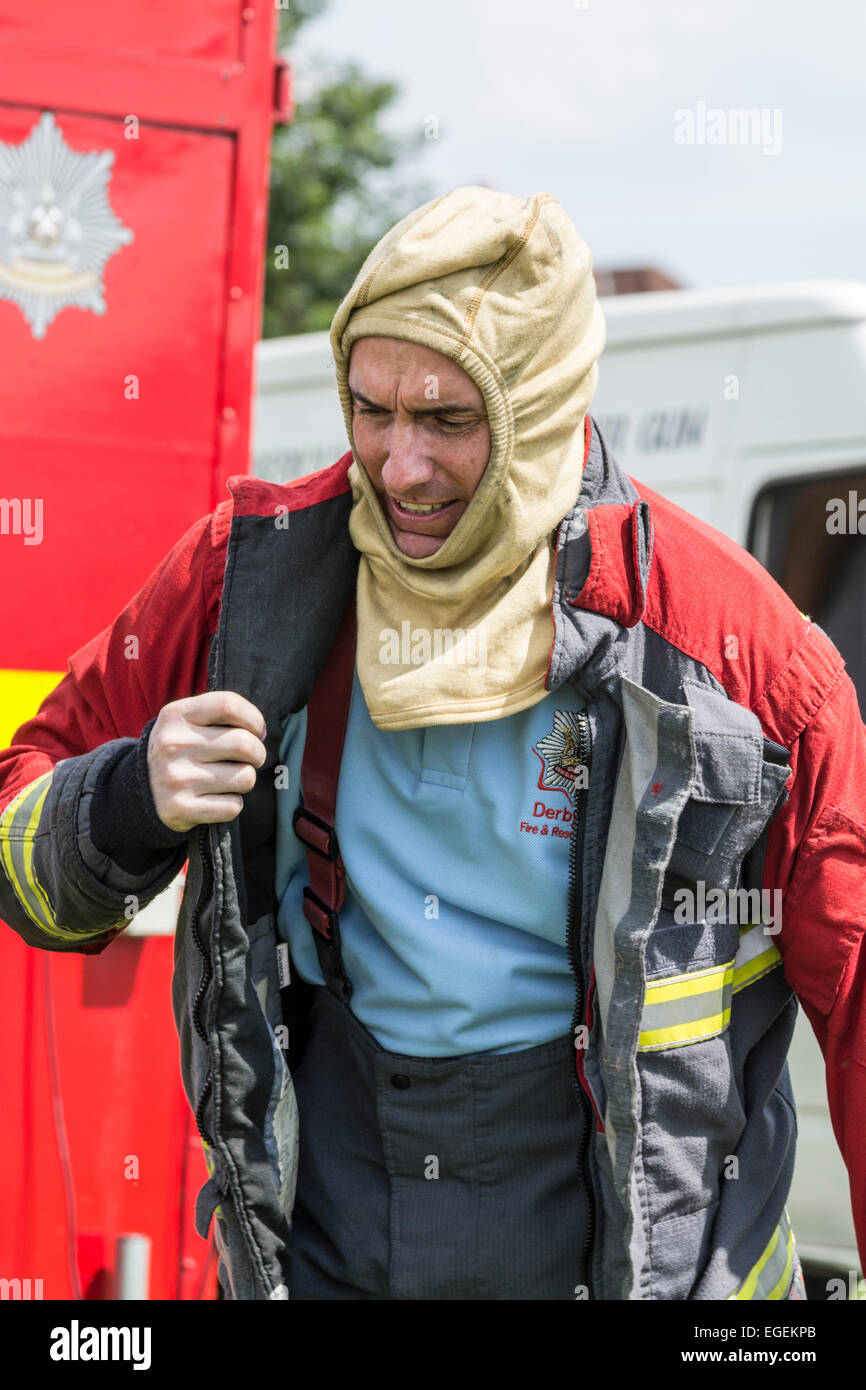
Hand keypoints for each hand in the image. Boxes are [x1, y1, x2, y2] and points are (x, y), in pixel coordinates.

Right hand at [147, 691, 267, 831]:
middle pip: (244, 744)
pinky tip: (216, 798)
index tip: (257, 731)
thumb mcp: (186, 721)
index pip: (229, 705)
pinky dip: (232, 804)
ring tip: (229, 779)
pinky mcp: (181, 808)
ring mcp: (176, 778)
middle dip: (258, 754)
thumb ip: (219, 714)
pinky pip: (233, 806)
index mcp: (175, 715)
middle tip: (251, 759)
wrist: (142, 791)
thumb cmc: (180, 750)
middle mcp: (173, 744)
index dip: (254, 718)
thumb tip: (259, 731)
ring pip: (245, 777)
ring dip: (245, 780)